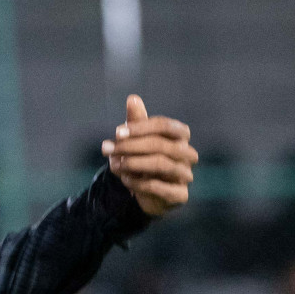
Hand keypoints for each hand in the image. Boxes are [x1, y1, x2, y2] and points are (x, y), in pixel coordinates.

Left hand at [101, 94, 197, 217]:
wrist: (144, 191)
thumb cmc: (142, 158)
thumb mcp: (136, 139)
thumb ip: (135, 121)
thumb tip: (132, 98)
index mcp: (180, 136)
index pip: (164, 125)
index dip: (140, 127)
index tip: (117, 133)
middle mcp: (187, 154)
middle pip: (162, 145)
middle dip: (131, 146)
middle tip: (107, 149)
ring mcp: (186, 175)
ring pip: (163, 165)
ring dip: (133, 163)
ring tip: (114, 165)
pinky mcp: (180, 195)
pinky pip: (161, 188)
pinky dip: (139, 183)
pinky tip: (125, 180)